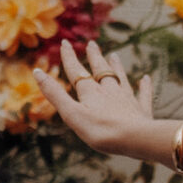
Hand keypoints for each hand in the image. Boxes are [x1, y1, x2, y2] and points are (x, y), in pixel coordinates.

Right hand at [38, 39, 157, 159]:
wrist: (136, 139)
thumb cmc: (100, 129)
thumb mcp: (71, 113)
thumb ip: (54, 93)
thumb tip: (37, 72)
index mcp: (90, 92)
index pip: (77, 70)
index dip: (69, 57)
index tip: (65, 42)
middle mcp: (109, 90)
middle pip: (100, 70)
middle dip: (94, 57)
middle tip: (92, 44)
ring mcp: (127, 99)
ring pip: (120, 78)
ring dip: (116, 67)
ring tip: (114, 55)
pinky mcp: (142, 110)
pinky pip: (143, 94)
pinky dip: (144, 86)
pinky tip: (145, 78)